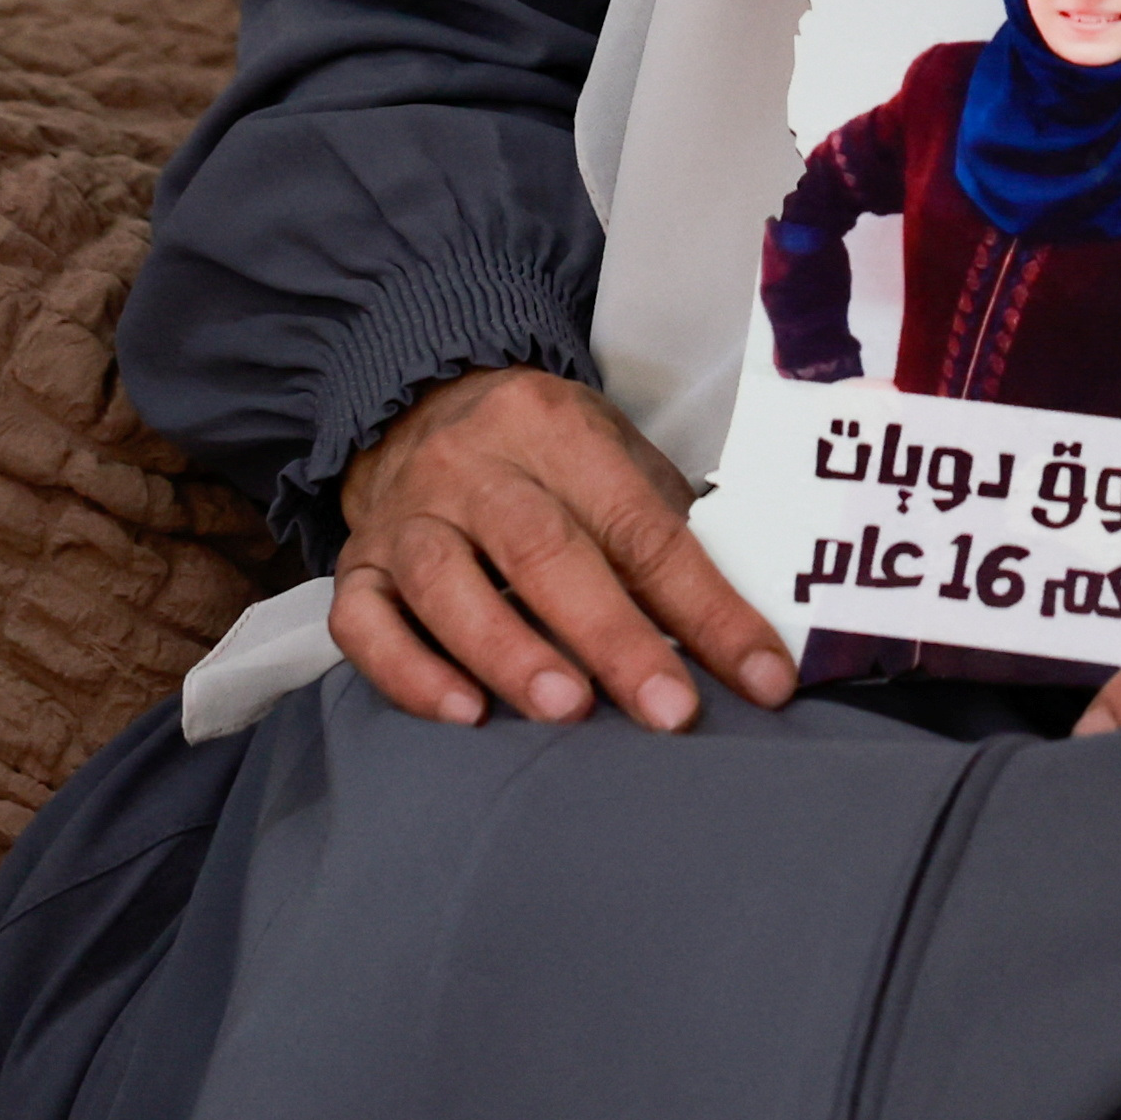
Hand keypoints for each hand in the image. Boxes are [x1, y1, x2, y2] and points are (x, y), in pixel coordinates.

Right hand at [332, 366, 797, 732]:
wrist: (416, 405)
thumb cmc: (542, 458)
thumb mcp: (613, 461)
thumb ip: (664, 535)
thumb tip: (747, 640)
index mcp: (556, 429)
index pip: (641, 523)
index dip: (707, 605)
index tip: (764, 678)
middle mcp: (472, 466)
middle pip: (543, 549)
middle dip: (612, 635)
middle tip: (668, 710)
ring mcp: (406, 516)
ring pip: (448, 581)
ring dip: (510, 651)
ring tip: (566, 710)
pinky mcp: (356, 567)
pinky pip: (364, 623)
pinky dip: (409, 673)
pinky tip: (462, 715)